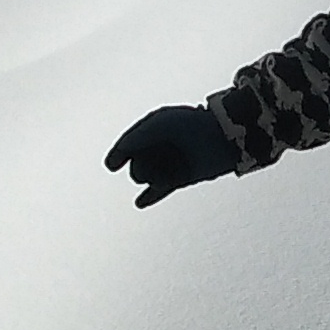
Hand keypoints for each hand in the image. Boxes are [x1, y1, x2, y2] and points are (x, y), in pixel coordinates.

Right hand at [104, 103, 235, 203]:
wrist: (220, 138)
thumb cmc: (189, 127)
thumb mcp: (155, 126)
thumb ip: (130, 141)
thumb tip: (109, 166)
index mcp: (152, 128)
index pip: (127, 145)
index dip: (120, 154)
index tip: (113, 165)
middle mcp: (158, 146)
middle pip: (135, 165)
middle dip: (144, 164)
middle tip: (166, 154)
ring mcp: (168, 163)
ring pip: (144, 177)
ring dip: (154, 174)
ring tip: (174, 165)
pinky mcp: (179, 178)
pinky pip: (158, 190)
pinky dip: (149, 197)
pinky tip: (139, 203)